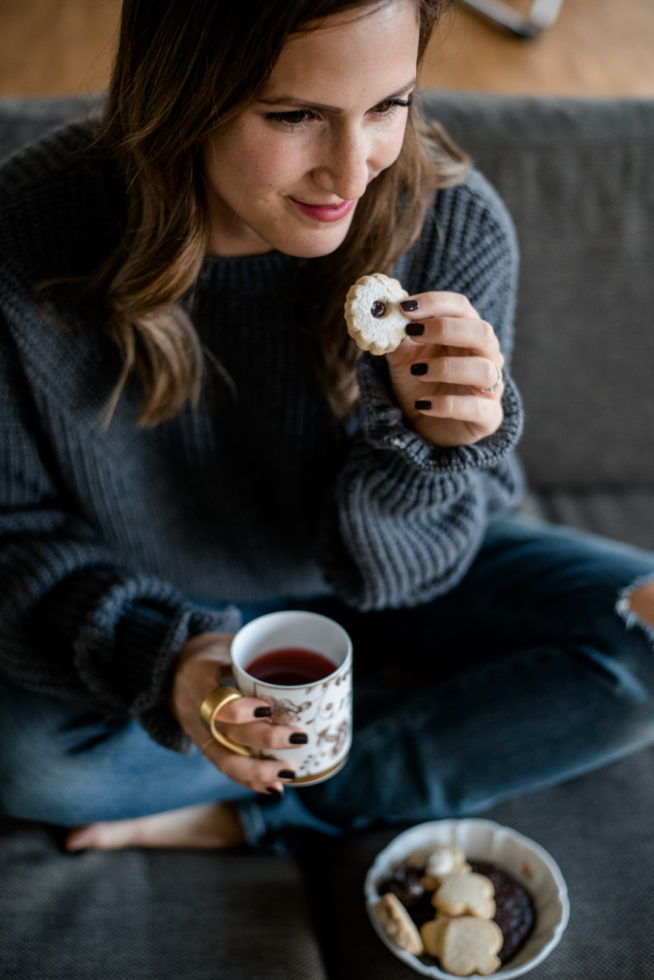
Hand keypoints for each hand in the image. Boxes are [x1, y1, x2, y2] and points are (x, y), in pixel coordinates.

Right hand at [169, 632, 305, 795]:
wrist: (172, 673)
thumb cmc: (207, 656)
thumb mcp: (223, 645)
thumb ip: (249, 657)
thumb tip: (294, 660)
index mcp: (198, 683)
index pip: (217, 703)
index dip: (242, 711)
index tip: (269, 708)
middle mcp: (197, 714)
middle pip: (229, 735)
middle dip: (265, 740)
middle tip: (299, 737)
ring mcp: (202, 735)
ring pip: (226, 760)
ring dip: (259, 771)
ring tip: (289, 773)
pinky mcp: (209, 748)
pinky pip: (228, 768)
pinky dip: (252, 781)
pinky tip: (275, 789)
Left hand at [385, 291, 504, 447]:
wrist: (425, 428)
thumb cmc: (419, 386)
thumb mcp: (403, 360)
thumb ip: (396, 339)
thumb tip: (382, 315)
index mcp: (466, 334)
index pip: (462, 307)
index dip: (435, 302)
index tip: (404, 307)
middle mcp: (485, 356)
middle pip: (482, 332)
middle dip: (445, 328)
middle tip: (413, 332)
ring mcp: (490, 387)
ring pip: (484, 369)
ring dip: (447, 367)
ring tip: (416, 371)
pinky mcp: (488, 417)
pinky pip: (477, 408)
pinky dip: (448, 405)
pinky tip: (423, 405)